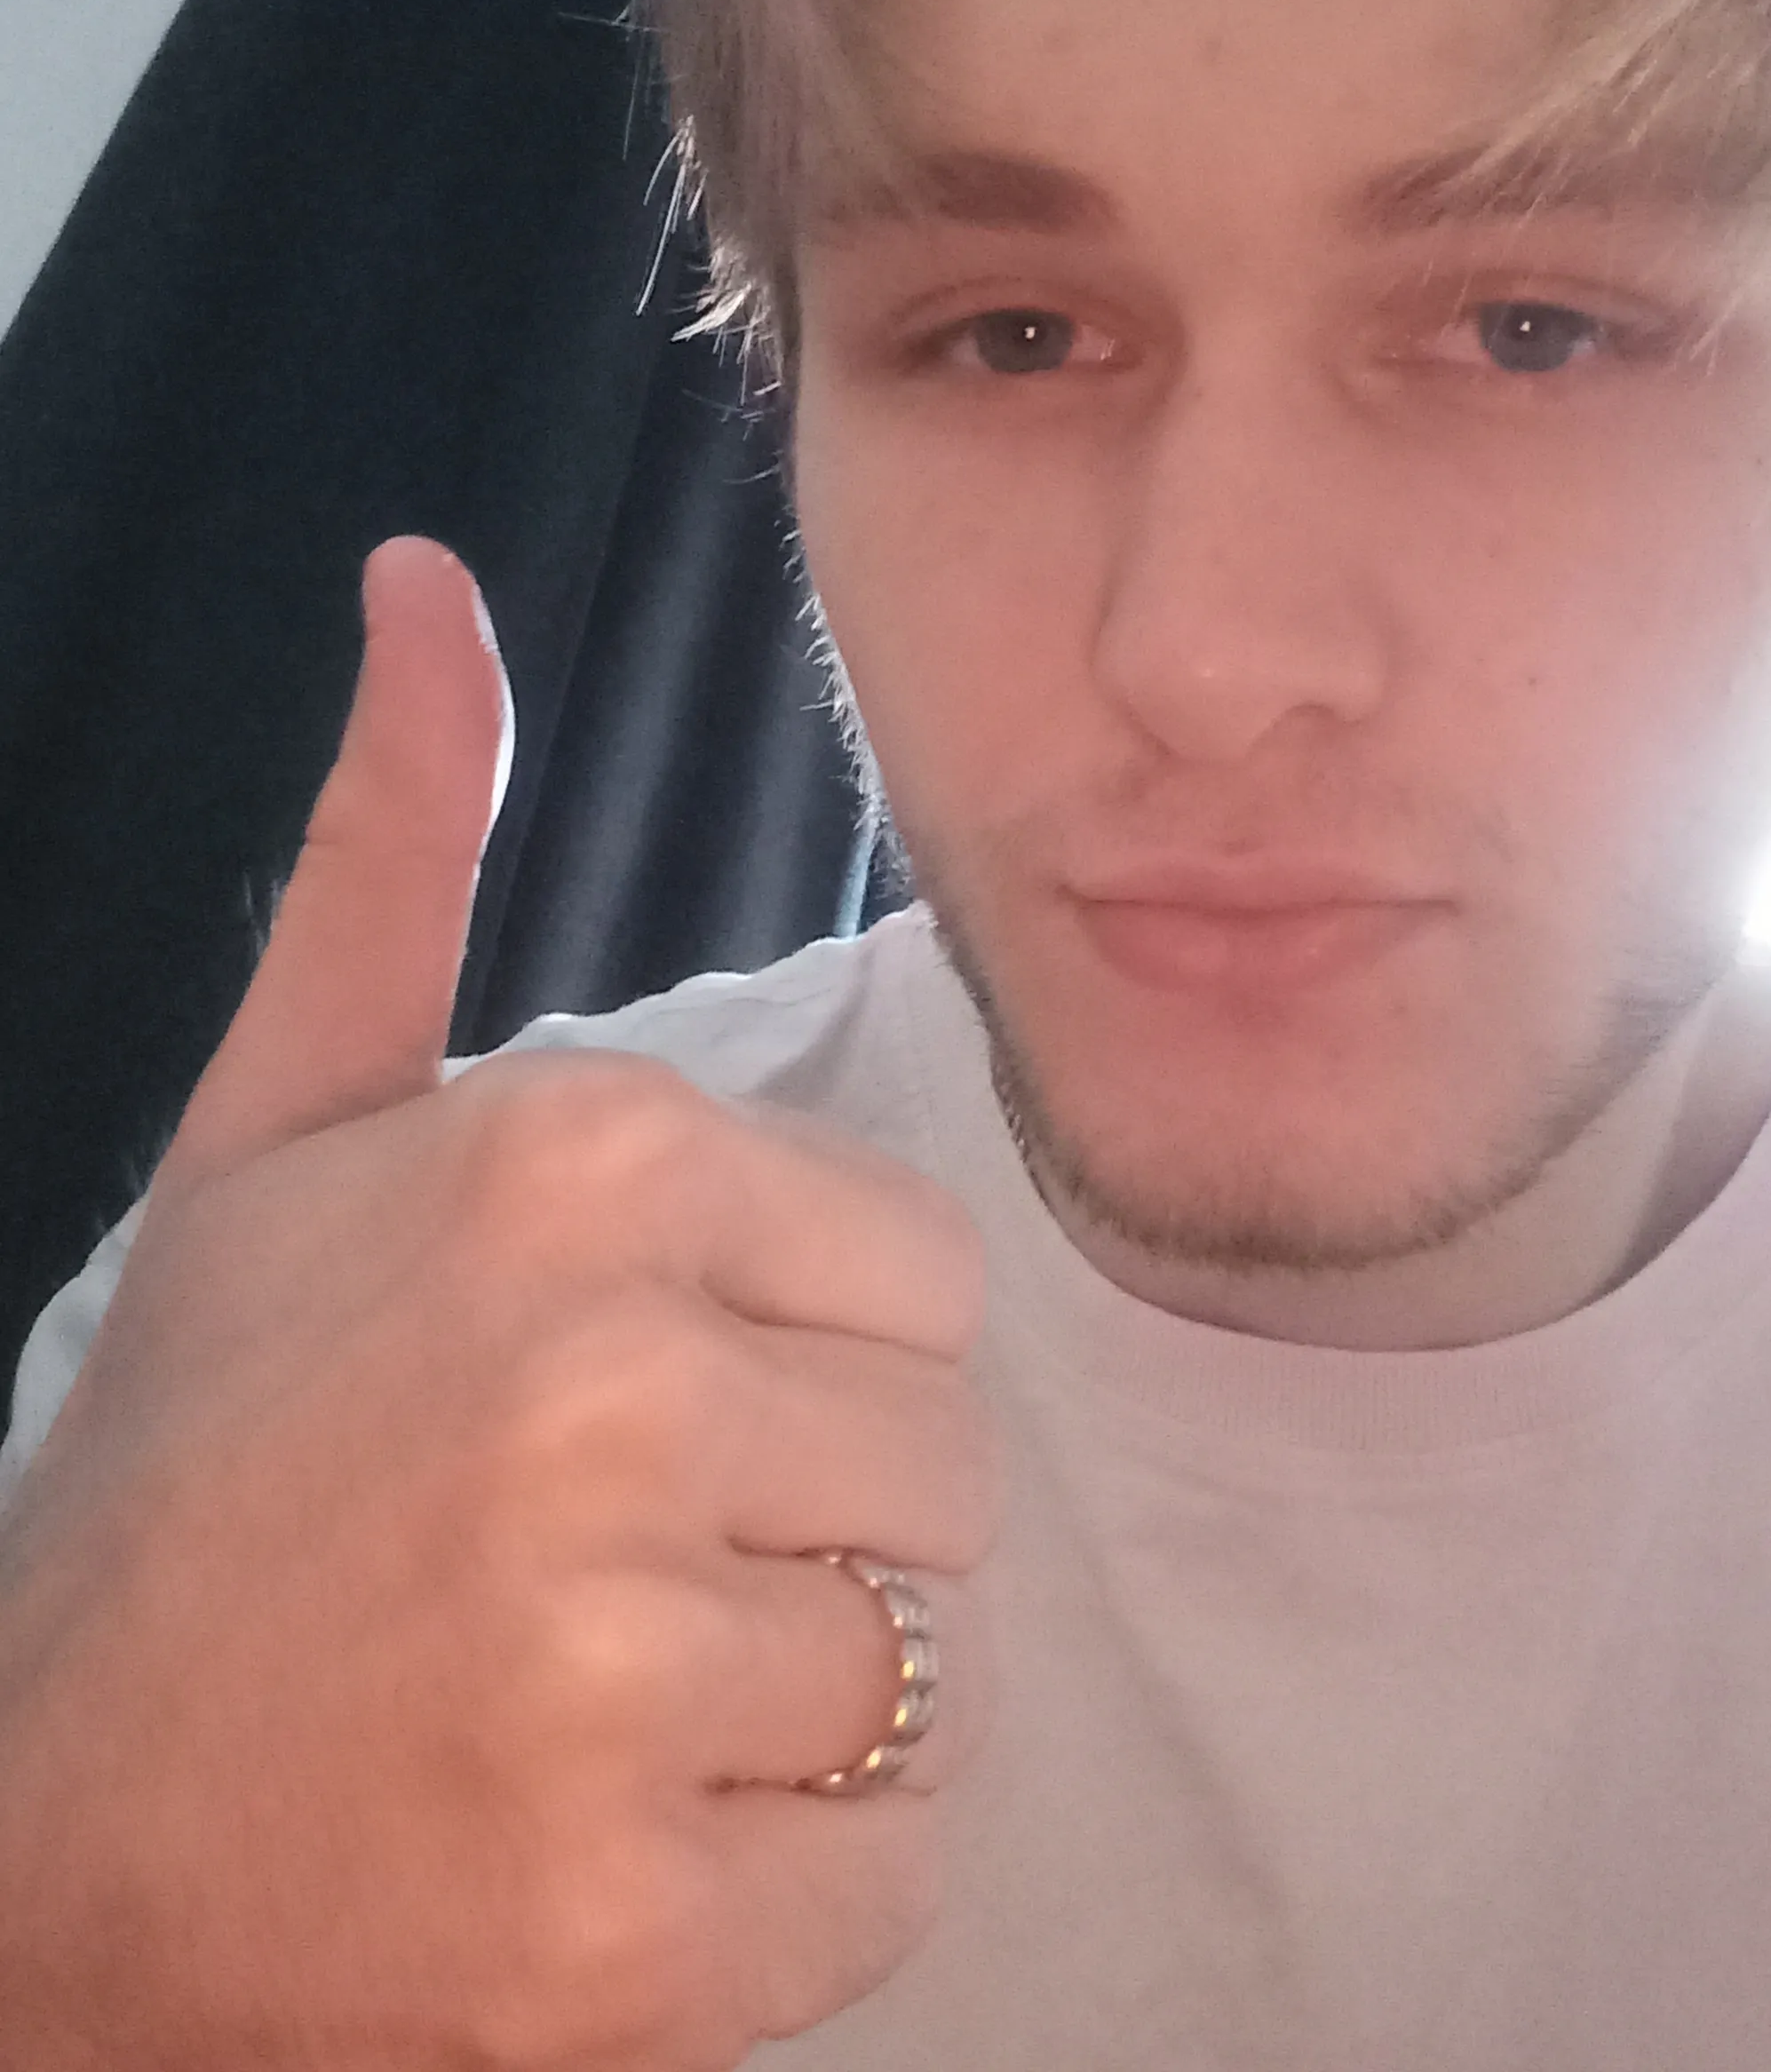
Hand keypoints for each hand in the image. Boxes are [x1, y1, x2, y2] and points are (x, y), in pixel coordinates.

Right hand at [0, 538, 993, 2069]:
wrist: (45, 1844)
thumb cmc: (209, 1467)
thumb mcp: (283, 1129)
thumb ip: (391, 856)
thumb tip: (425, 578)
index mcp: (575, 1161)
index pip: (928, 1278)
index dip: (802, 1366)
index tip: (626, 1418)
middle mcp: (606, 1381)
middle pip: (948, 1468)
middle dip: (807, 1534)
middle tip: (595, 1577)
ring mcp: (608, 1661)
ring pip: (928, 1672)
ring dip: (790, 1718)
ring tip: (587, 1709)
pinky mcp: (628, 1924)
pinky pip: (889, 1872)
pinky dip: (781, 1900)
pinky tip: (602, 1855)